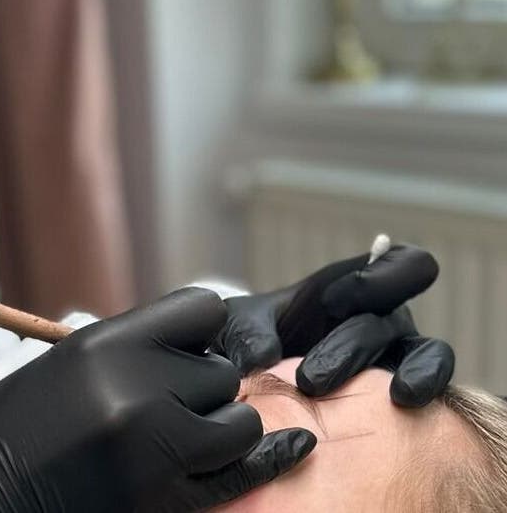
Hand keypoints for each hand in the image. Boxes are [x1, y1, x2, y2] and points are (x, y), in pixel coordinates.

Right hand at [0, 288, 315, 512]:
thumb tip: (195, 350)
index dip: (202, 329)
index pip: (201, 309)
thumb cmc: (4, 436)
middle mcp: (134, 387)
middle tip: (172, 407)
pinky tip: (292, 447)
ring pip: (239, 419)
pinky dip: (266, 458)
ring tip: (186, 439)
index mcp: (101, 344)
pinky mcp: (164, 499)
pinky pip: (241, 470)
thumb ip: (123, 356)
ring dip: (223, 427)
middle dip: (204, 387)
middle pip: (221, 369)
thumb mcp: (58, 372)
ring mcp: (154, 446)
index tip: (189, 349)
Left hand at [211, 244, 454, 406]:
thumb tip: (262, 359)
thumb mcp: (238, 327)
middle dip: (349, 347)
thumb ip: (246, 333)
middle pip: (385, 321)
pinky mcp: (401, 396)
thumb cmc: (251, 341)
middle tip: (307, 381)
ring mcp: (398, 358)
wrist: (249, 388)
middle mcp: (383, 319)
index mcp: (353, 287)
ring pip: (425, 354)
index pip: (399, 265)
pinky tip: (403, 406)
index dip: (382, 275)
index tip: (336, 299)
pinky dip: (424, 391)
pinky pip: (430, 391)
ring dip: (410, 371)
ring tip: (397, 396)